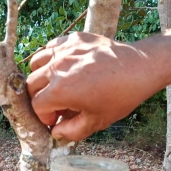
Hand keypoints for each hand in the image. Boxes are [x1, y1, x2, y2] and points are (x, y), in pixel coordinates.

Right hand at [27, 32, 162, 140]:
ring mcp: (64, 50)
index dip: (44, 117)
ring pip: (36, 63)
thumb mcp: (96, 122)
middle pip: (31, 85)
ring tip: (55, 85)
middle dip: (39, 99)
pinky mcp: (73, 39)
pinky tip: (64, 68)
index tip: (56, 120)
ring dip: (41, 77)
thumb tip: (56, 132)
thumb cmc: (119, 96)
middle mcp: (57, 68)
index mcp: (60, 90)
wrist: (139, 68)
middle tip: (54, 105)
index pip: (36, 106)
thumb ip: (71, 131)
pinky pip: (51, 47)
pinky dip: (51, 58)